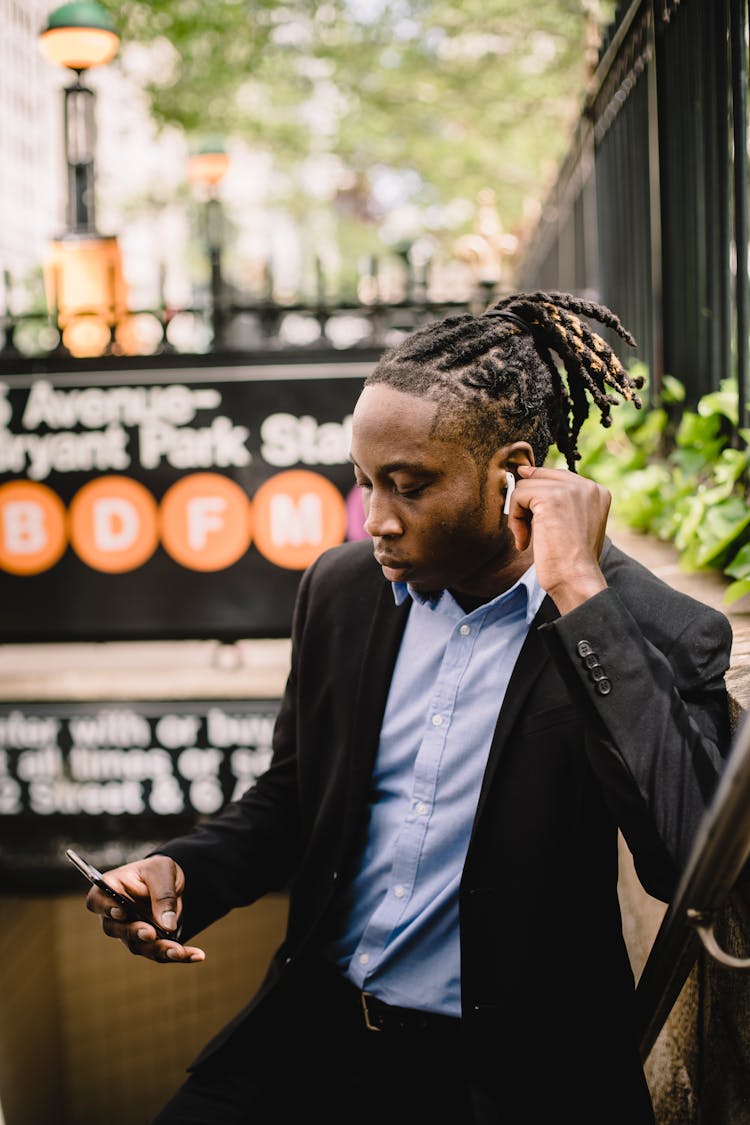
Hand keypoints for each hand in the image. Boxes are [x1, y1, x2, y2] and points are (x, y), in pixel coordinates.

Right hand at [85, 854, 204, 963]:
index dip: (106, 908)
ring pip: (139, 946)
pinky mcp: (147, 944)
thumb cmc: (157, 871)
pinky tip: (197, 955)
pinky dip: (180, 955)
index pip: (98, 900)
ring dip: (159, 950)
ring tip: (179, 951)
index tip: (121, 912)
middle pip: (116, 929)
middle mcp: (114, 915)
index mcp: (110, 888)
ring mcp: (129, 932)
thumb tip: (167, 925)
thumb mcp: (163, 871)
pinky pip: (160, 953)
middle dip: (134, 933)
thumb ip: (163, 894)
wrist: (169, 882)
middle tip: (150, 934)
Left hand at [508, 465, 610, 614]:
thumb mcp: (573, 523)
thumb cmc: (572, 561)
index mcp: (598, 491)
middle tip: (529, 530)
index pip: (558, 477)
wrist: (576, 579)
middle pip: (541, 477)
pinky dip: (515, 520)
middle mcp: (588, 486)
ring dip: (519, 515)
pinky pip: (518, 496)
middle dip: (527, 502)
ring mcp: (571, 489)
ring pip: (526, 486)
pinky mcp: (551, 497)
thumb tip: (524, 472)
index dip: (538, 493)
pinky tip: (524, 540)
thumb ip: (559, 500)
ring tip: (527, 537)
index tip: (530, 512)